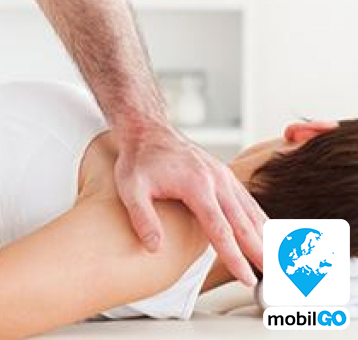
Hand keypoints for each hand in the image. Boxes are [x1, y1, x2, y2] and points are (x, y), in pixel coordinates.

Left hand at [112, 122, 266, 286]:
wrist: (148, 130)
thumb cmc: (139, 159)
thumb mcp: (130, 187)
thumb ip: (142, 217)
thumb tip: (154, 247)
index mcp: (196, 185)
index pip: (220, 229)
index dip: (234, 256)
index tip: (246, 278)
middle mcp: (217, 180)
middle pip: (244, 223)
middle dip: (261, 253)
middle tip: (276, 278)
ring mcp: (224, 177)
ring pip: (252, 212)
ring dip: (268, 238)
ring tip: (280, 264)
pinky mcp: (226, 176)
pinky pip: (249, 201)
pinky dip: (262, 221)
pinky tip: (270, 236)